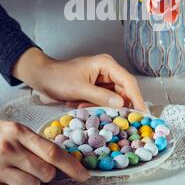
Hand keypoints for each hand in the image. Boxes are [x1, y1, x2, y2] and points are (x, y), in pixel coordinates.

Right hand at [0, 120, 88, 184]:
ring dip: (30, 182)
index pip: (52, 152)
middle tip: (35, 167)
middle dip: (46, 174)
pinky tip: (3, 178)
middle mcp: (8, 149)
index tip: (83, 173)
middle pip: (46, 172)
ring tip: (15, 171)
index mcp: (18, 132)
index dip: (71, 166)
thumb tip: (60, 157)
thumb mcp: (11, 129)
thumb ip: (33, 141)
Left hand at [13, 49, 145, 110]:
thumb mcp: (79, 88)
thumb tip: (121, 104)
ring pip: (113, 99)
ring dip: (103, 107)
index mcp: (106, 64)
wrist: (41, 77)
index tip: (143, 113)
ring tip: (84, 106)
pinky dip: (96, 107)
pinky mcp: (96, 90)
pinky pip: (104, 102)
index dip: (137, 98)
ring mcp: (102, 81)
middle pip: (123, 91)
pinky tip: (82, 106)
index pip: (128, 82)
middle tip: (119, 120)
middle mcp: (108, 71)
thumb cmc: (58, 77)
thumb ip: (100, 96)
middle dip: (118, 106)